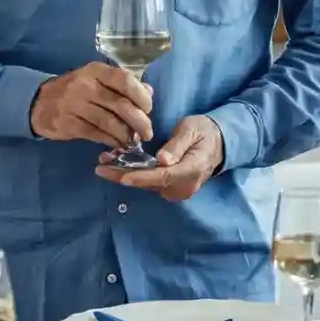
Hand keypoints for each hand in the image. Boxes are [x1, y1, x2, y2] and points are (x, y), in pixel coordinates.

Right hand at [31, 63, 153, 150]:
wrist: (39, 103)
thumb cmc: (75, 91)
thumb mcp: (96, 80)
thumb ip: (122, 85)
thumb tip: (148, 91)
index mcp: (96, 71)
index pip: (125, 80)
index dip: (141, 96)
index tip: (148, 109)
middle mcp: (85, 85)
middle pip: (120, 105)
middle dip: (139, 121)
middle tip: (147, 132)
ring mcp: (74, 105)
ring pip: (110, 122)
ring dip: (126, 135)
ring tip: (133, 141)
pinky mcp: (68, 123)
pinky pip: (96, 134)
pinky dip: (111, 141)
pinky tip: (117, 144)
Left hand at [95, 115, 223, 201]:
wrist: (219, 144)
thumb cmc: (204, 132)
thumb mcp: (192, 130)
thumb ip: (177, 145)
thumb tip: (163, 160)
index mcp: (191, 170)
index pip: (163, 176)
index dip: (141, 177)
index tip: (122, 176)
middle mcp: (184, 186)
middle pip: (150, 184)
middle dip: (123, 176)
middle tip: (100, 167)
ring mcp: (177, 190)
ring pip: (147, 185)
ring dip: (125, 175)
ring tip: (104, 163)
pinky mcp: (171, 188)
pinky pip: (150, 183)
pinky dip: (134, 175)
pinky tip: (118, 165)